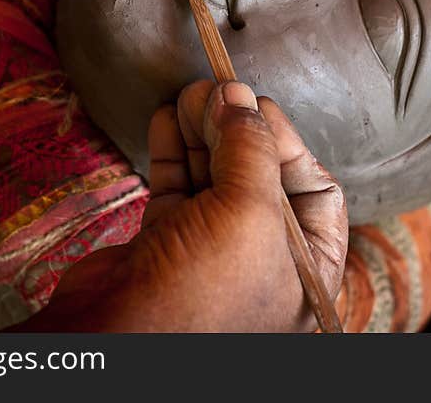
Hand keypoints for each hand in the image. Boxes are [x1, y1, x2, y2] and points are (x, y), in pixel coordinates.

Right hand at [13, 80, 347, 331]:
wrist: (115, 342)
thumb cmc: (201, 296)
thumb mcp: (248, 215)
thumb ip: (251, 149)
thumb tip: (239, 95)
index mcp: (307, 268)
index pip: (314, 188)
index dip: (286, 142)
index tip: (255, 104)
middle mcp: (264, 260)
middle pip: (260, 176)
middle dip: (237, 129)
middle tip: (216, 89)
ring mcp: (213, 252)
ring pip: (215, 176)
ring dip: (202, 132)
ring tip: (189, 95)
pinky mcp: (168, 243)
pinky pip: (178, 187)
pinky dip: (172, 151)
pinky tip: (166, 118)